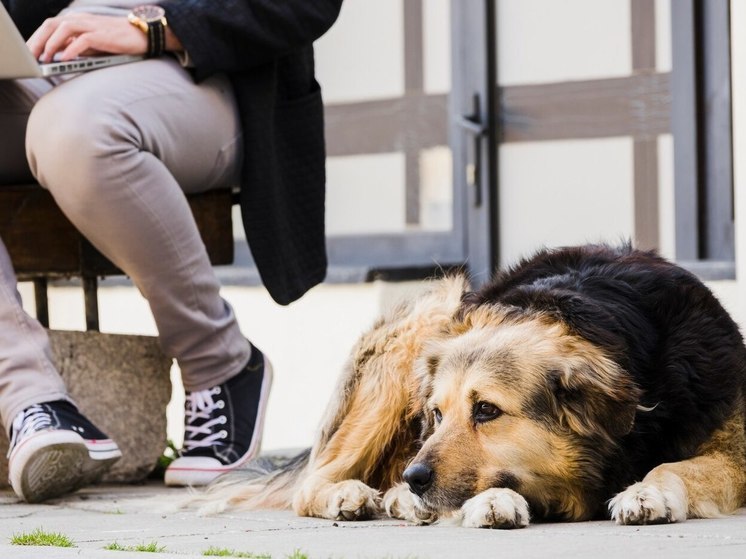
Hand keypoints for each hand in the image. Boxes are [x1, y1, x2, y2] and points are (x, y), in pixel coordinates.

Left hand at [27, 13, 146, 62]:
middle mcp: (81, 20)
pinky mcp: (103, 35)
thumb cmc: (118, 40)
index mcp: (77, 21)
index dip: (36, 38)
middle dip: (38, 40)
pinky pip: (83, 40)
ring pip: (63, 29)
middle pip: (52, 25)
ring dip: (52, 44)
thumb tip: (61, 55)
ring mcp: (92, 26)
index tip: (29, 52)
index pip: (50, 26)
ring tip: (46, 58)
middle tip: (30, 56)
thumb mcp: (93, 44)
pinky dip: (72, 48)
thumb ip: (77, 46)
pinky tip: (66, 59)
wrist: (142, 34)